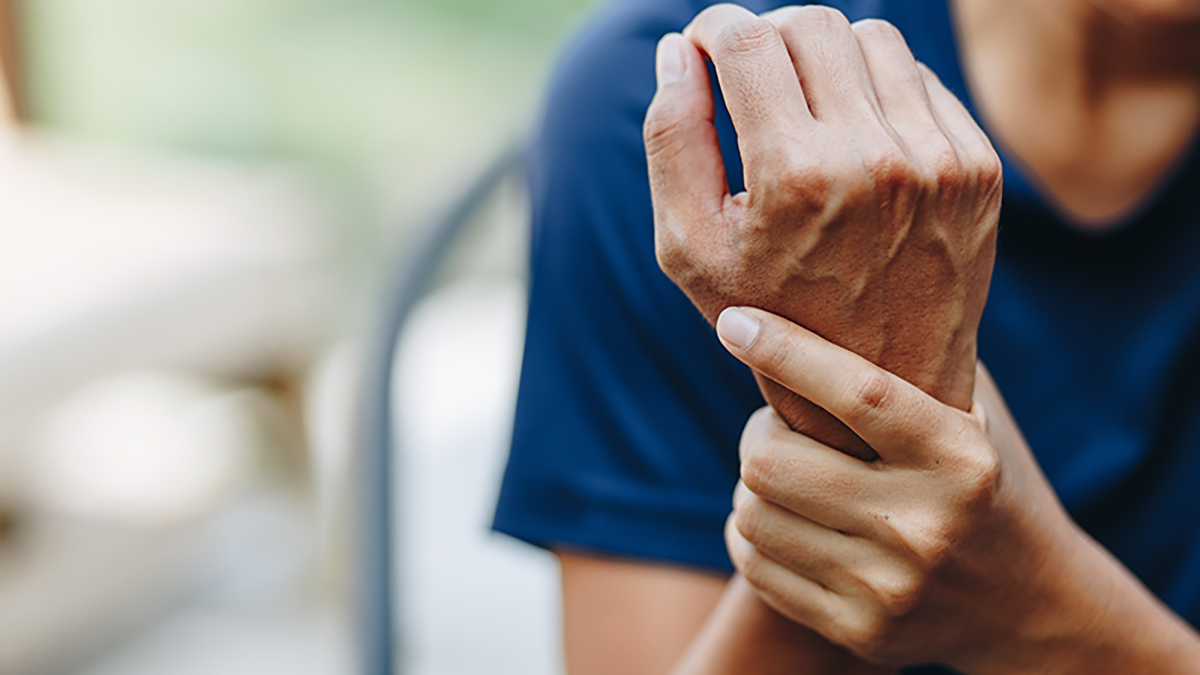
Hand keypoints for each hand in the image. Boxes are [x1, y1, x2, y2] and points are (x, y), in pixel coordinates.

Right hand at [644, 5, 1000, 458]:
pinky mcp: (976, 166)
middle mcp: (874, 159)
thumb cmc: (766, 314)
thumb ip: (670, 140)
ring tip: (801, 106)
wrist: (880, 382)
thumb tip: (675, 51)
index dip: (710, 31)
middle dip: (764, 37)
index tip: (702, 51)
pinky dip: (875, 89)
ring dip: (823, 55)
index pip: (744, 40)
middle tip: (748, 78)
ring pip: (870, 37)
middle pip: (808, 23)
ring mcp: (938, 160)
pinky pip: (918, 79)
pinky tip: (853, 136)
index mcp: (795, 177)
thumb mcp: (688, 247)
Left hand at [717, 306, 1199, 673]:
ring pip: (751, 513)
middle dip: (758, 433)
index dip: (784, 350)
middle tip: (778, 426)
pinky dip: (752, 533)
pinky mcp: (858, 631)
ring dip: (752, 484)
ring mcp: (889, 588)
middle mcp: (926, 528)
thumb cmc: (986, 483)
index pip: (855, 394)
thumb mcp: (975, 415)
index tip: (734, 320)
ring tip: (786, 474)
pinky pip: (753, 564)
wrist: (1030, 607)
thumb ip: (921, 357)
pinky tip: (785, 519)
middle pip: (770, 461)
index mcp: (962, 460)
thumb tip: (839, 274)